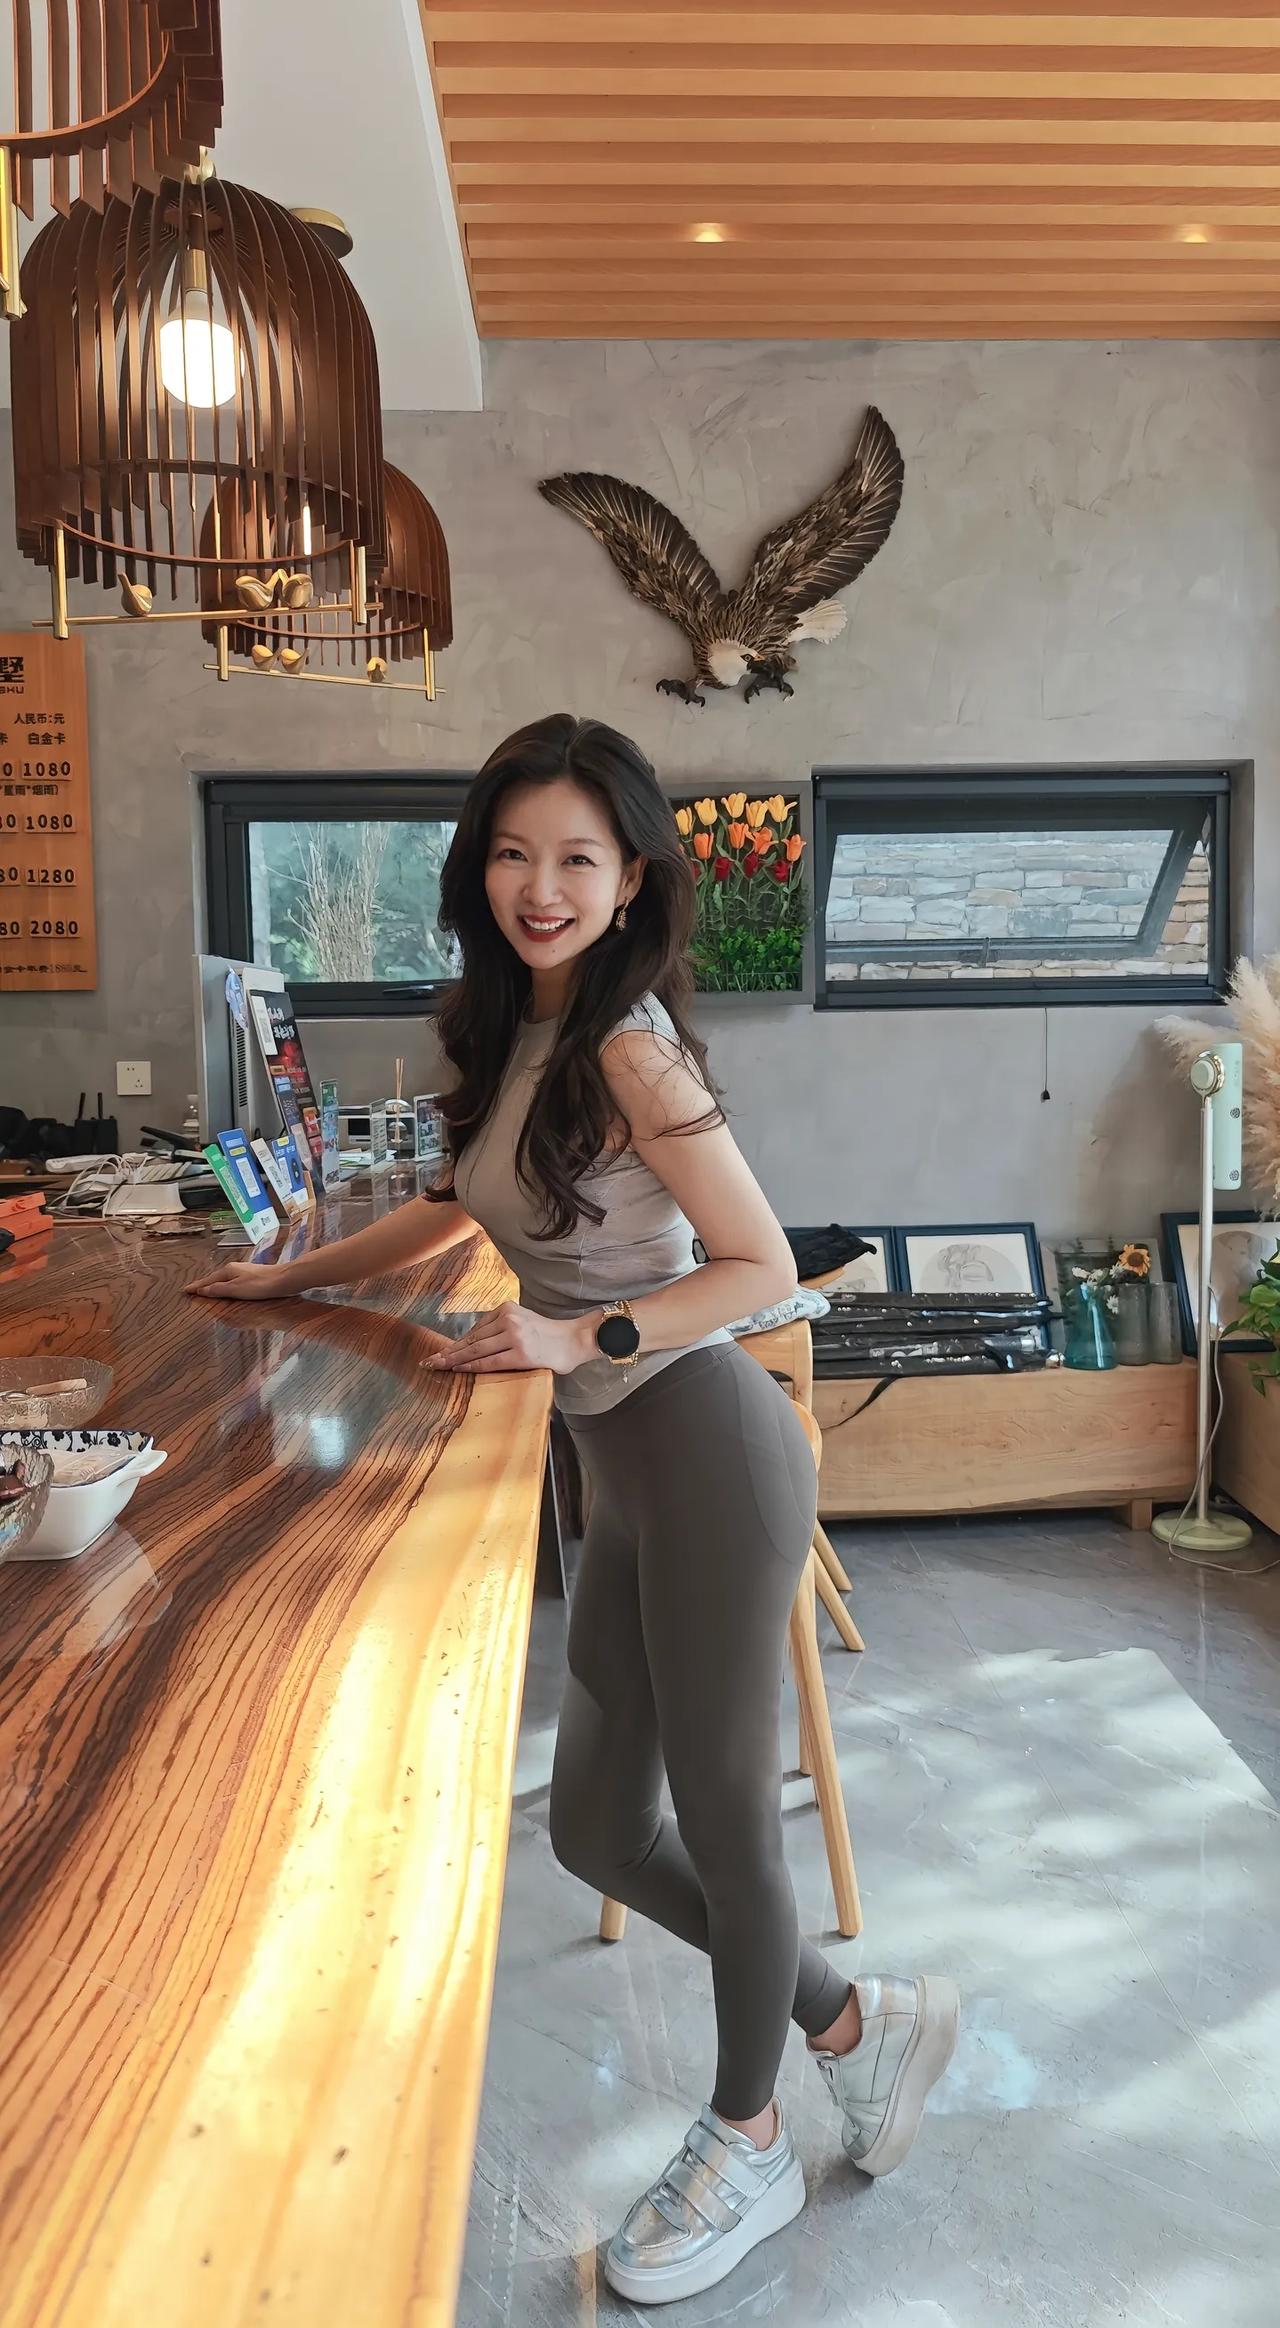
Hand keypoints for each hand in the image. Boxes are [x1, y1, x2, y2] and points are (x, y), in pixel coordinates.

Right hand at [188, 1259, 296, 1301]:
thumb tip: (202, 1290)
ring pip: (223, 1279)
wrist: (285, 1279)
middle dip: (203, 1284)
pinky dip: (224, 1285)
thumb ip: (218, 1290)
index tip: (184, 1290)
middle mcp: (234, 1268)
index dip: (196, 1287)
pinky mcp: (252, 1276)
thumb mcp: (236, 1289)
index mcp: (228, 1271)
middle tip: (191, 1290)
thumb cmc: (260, 1285)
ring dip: (213, 1284)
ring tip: (205, 1290)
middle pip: (214, 1278)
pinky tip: (226, 1288)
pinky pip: (232, 1281)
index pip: (207, 1280)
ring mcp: (244, 1271)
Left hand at [425, 1301, 594, 1375]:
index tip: (439, 1352)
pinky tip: (458, 1369)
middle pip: (471, 1339)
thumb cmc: (547, 1335)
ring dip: (454, 1360)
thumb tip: (472, 1345)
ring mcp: (514, 1336)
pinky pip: (489, 1361)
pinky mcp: (520, 1353)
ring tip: (437, 1367)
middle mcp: (508, 1320)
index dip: (456, 1343)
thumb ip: (500, 1328)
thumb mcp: (521, 1321)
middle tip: (428, 1361)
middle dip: (448, 1352)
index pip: (475, 1329)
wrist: (573, 1341)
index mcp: (506, 1309)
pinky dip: (471, 1366)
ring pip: (476, 1350)